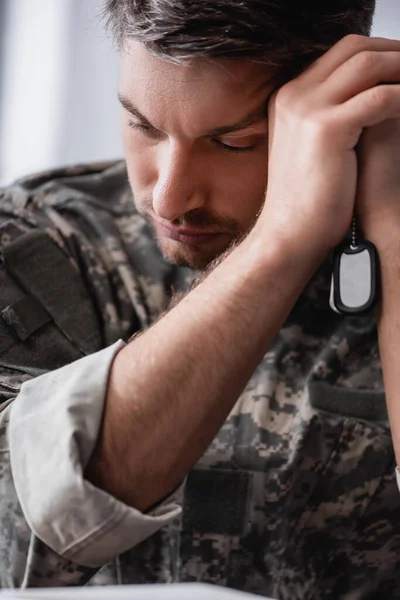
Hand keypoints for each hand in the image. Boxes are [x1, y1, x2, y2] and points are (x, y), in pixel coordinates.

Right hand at [256, 35, 399, 263]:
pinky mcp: (326, 129)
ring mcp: (307, 109)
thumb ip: (333, 117)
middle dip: (393, 53)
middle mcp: (294, 96)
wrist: (289, 234)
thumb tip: (372, 98)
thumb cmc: (306, 201)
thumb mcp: (313, 149)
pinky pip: (380, 97)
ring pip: (368, 65)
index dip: (376, 53)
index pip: (338, 55)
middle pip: (353, 49)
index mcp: (288, 98)